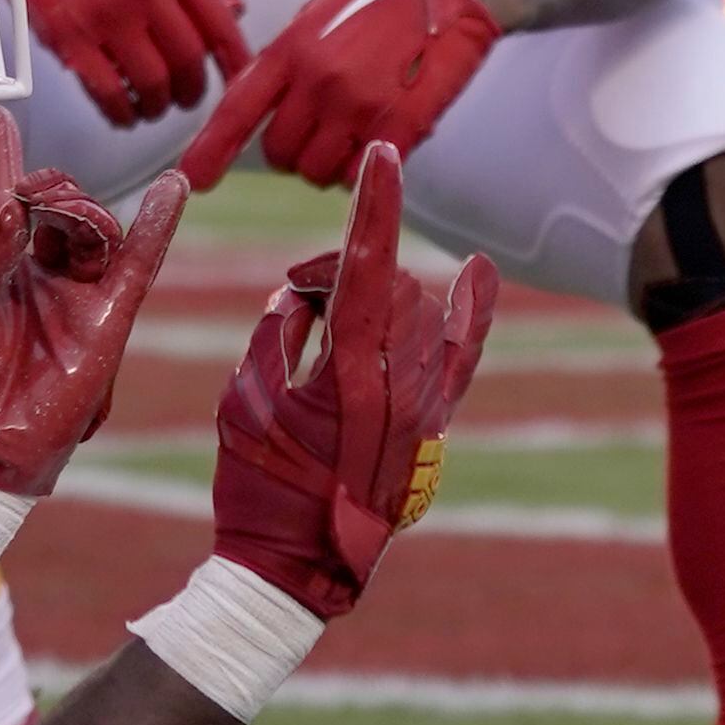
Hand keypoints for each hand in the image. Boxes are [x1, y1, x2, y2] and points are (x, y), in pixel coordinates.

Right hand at [0, 0, 250, 123]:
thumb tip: (233, 11)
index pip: (219, 26)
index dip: (235, 63)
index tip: (239, 79)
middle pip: (187, 62)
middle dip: (192, 91)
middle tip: (186, 96)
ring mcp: (105, 15)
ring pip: (152, 84)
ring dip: (158, 105)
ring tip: (154, 106)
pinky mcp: (68, 36)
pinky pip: (107, 92)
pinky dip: (122, 112)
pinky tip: (125, 113)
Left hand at [0, 109, 186, 497]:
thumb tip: (11, 214)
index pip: (0, 199)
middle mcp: (40, 271)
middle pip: (59, 204)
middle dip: (50, 187)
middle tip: (33, 196)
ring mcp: (77, 292)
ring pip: (95, 226)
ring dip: (83, 210)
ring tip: (66, 220)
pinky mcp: (110, 317)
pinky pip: (140, 261)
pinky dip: (158, 224)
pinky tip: (172, 187)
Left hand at [176, 0, 499, 193]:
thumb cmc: (378, 3)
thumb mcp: (315, 19)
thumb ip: (282, 63)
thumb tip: (254, 105)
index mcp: (291, 50)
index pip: (237, 110)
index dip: (210, 150)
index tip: (191, 180)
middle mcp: (319, 80)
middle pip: (278, 153)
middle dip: (292, 153)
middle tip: (317, 134)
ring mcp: (359, 104)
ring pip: (317, 172)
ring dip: (328, 166)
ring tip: (351, 135)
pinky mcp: (400, 123)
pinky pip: (361, 174)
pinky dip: (362, 171)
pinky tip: (373, 146)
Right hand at [207, 141, 497, 616]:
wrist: (300, 570)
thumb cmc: (260, 488)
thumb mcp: (246, 400)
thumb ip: (275, 335)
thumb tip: (300, 299)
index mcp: (350, 375)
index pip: (367, 268)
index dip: (375, 206)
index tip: (383, 155)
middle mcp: (402, 384)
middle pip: (387, 285)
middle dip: (338, 272)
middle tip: (294, 298)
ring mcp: (426, 405)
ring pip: (419, 311)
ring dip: (374, 296)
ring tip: (324, 325)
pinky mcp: (434, 425)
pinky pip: (463, 356)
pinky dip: (472, 312)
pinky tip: (478, 271)